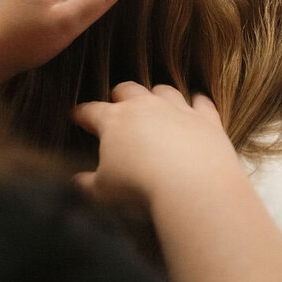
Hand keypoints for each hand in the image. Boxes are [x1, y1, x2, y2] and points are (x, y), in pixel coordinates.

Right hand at [74, 82, 245, 209]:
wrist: (191, 186)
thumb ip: (88, 184)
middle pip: (128, 89)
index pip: (91, 111)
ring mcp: (177, 109)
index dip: (82, 113)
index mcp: (114, 120)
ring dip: (157, 95)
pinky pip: (202, 103)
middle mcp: (145, 106)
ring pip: (164, 91)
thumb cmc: (140, 188)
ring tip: (155, 101)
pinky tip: (197, 104)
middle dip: (120, 95)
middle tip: (116, 102)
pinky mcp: (205, 119)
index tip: (77, 116)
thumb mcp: (104, 192)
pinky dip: (198, 103)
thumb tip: (77, 182)